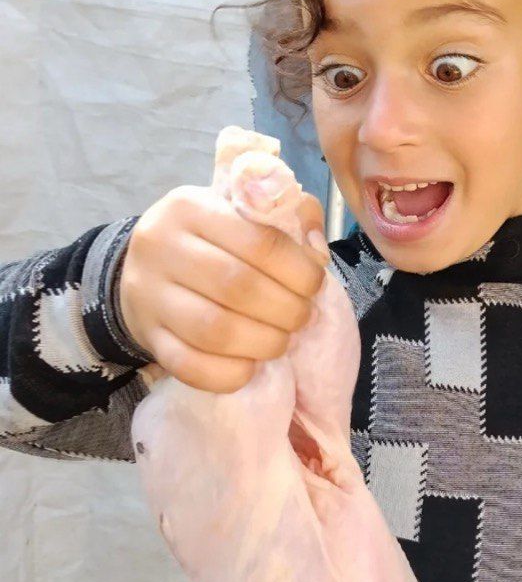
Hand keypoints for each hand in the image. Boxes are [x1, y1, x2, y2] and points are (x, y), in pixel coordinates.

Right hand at [119, 137, 328, 392]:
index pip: (259, 241)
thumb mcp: (241, 211)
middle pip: (237, 287)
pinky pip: (189, 366)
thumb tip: (317, 253)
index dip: (299, 270)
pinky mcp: (148, 336)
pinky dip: (230, 373)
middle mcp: (161, 246)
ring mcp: (149, 295)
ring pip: (214, 331)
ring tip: (280, 341)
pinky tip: (250, 366)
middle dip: (285, 310)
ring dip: (262, 343)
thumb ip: (290, 217)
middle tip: (301, 317)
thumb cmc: (209, 238)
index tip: (313, 285)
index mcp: (190, 207)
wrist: (143, 267)